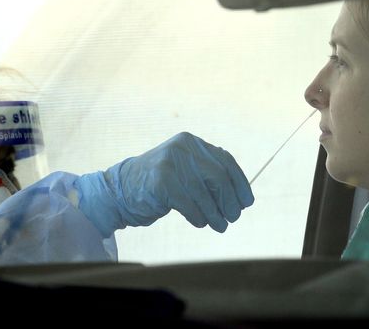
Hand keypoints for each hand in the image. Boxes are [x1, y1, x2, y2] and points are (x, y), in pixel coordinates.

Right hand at [74, 132, 254, 236]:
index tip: (246, 203)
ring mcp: (170, 162)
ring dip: (215, 213)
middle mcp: (183, 147)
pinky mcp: (160, 180)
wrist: (121, 190)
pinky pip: (188, 202)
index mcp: (192, 143)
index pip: (226, 160)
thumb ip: (209, 176)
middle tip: (233, 217)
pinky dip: (198, 216)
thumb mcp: (186, 172)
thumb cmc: (161, 185)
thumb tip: (242, 197)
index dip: (239, 183)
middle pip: (218, 176)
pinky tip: (201, 223)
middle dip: (229, 200)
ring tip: (220, 226)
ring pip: (203, 192)